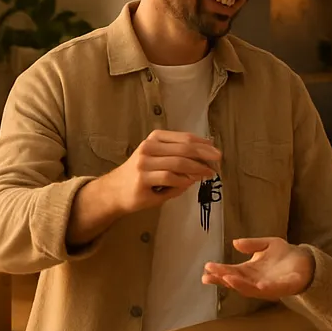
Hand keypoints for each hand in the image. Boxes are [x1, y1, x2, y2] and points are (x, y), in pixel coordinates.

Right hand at [102, 130, 221, 215]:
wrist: (113, 192)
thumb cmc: (139, 177)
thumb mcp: (158, 161)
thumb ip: (177, 158)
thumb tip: (204, 162)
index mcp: (154, 139)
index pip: (183, 138)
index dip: (202, 144)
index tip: (215, 151)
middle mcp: (148, 147)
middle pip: (184, 148)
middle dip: (204, 154)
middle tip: (218, 161)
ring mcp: (144, 163)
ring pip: (178, 162)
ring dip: (197, 169)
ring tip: (208, 174)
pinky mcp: (142, 179)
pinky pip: (169, 177)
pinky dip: (184, 180)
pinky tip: (191, 182)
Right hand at [201, 236, 315, 298]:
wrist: (307, 261)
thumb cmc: (285, 254)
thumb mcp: (266, 244)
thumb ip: (252, 244)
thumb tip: (235, 243)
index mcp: (250, 271)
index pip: (231, 272)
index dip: (219, 271)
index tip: (206, 268)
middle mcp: (255, 281)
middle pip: (235, 282)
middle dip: (222, 279)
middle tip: (208, 275)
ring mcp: (268, 286)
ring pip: (250, 288)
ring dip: (238, 284)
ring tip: (226, 278)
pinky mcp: (283, 288)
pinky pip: (271, 289)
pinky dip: (263, 288)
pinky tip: (256, 285)